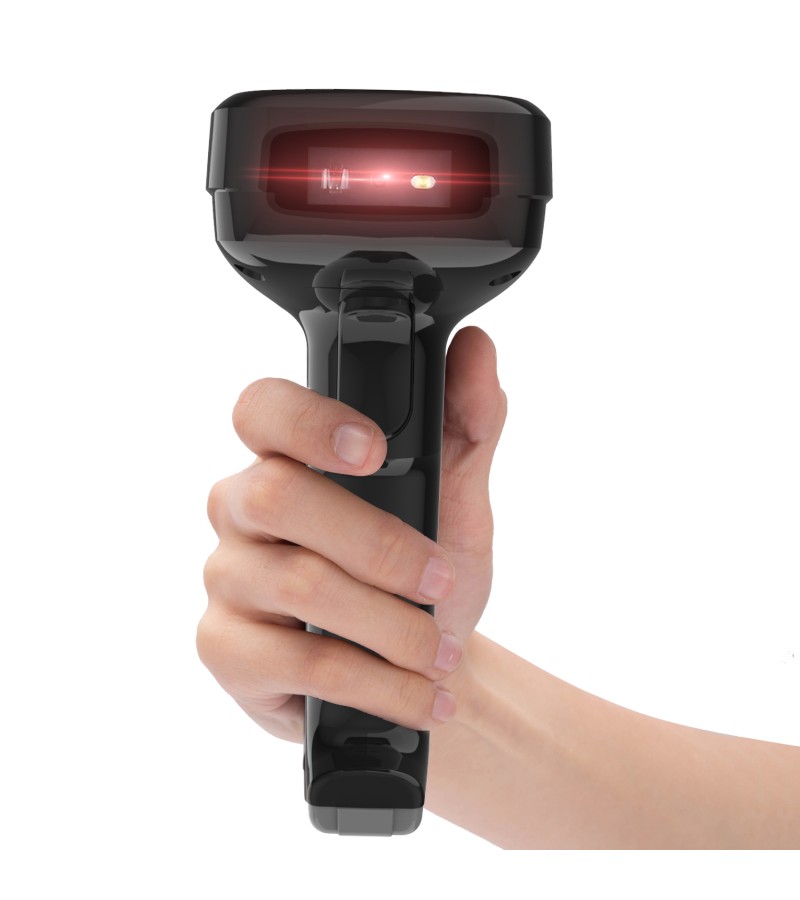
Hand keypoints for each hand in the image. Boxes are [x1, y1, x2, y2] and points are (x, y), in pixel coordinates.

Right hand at [197, 326, 506, 742]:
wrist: (419, 668)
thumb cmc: (427, 576)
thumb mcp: (458, 500)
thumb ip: (467, 425)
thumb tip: (476, 349)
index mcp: (287, 459)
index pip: (262, 411)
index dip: (308, 421)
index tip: (373, 450)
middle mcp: (240, 509)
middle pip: (276, 497)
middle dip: (378, 545)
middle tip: (441, 578)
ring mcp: (227, 580)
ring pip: (298, 584)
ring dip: (391, 624)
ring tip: (440, 651)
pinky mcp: (225, 649)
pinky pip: (296, 661)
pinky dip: (375, 681)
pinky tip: (417, 695)